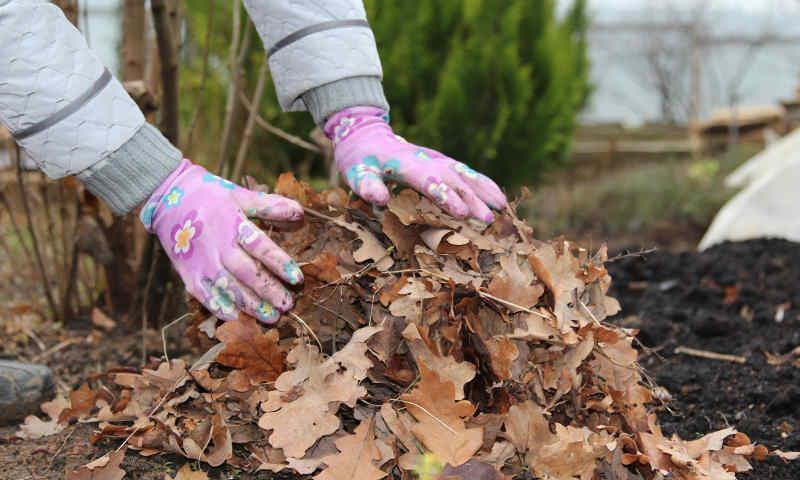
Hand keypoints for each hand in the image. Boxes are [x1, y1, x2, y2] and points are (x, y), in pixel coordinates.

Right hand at [140, 159, 303, 322]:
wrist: (168, 199)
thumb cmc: (211, 196)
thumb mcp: (240, 195)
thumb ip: (270, 205)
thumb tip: (301, 213)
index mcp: (233, 225)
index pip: (261, 247)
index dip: (280, 264)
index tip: (297, 278)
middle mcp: (218, 246)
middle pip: (247, 273)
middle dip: (269, 291)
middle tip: (288, 305)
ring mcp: (202, 263)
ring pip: (229, 289)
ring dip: (251, 305)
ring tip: (271, 317)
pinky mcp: (189, 274)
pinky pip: (206, 297)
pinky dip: (221, 309)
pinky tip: (238, 318)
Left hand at [324, 107, 506, 221]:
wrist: (367, 135)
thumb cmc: (360, 160)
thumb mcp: (356, 172)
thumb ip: (367, 186)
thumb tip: (379, 199)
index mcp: (405, 164)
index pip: (428, 181)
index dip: (445, 196)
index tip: (462, 213)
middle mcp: (426, 160)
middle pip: (452, 179)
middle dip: (472, 199)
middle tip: (488, 220)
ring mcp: (437, 159)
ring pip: (465, 174)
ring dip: (484, 190)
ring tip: (502, 207)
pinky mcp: (443, 162)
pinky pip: (467, 173)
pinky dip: (484, 184)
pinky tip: (499, 197)